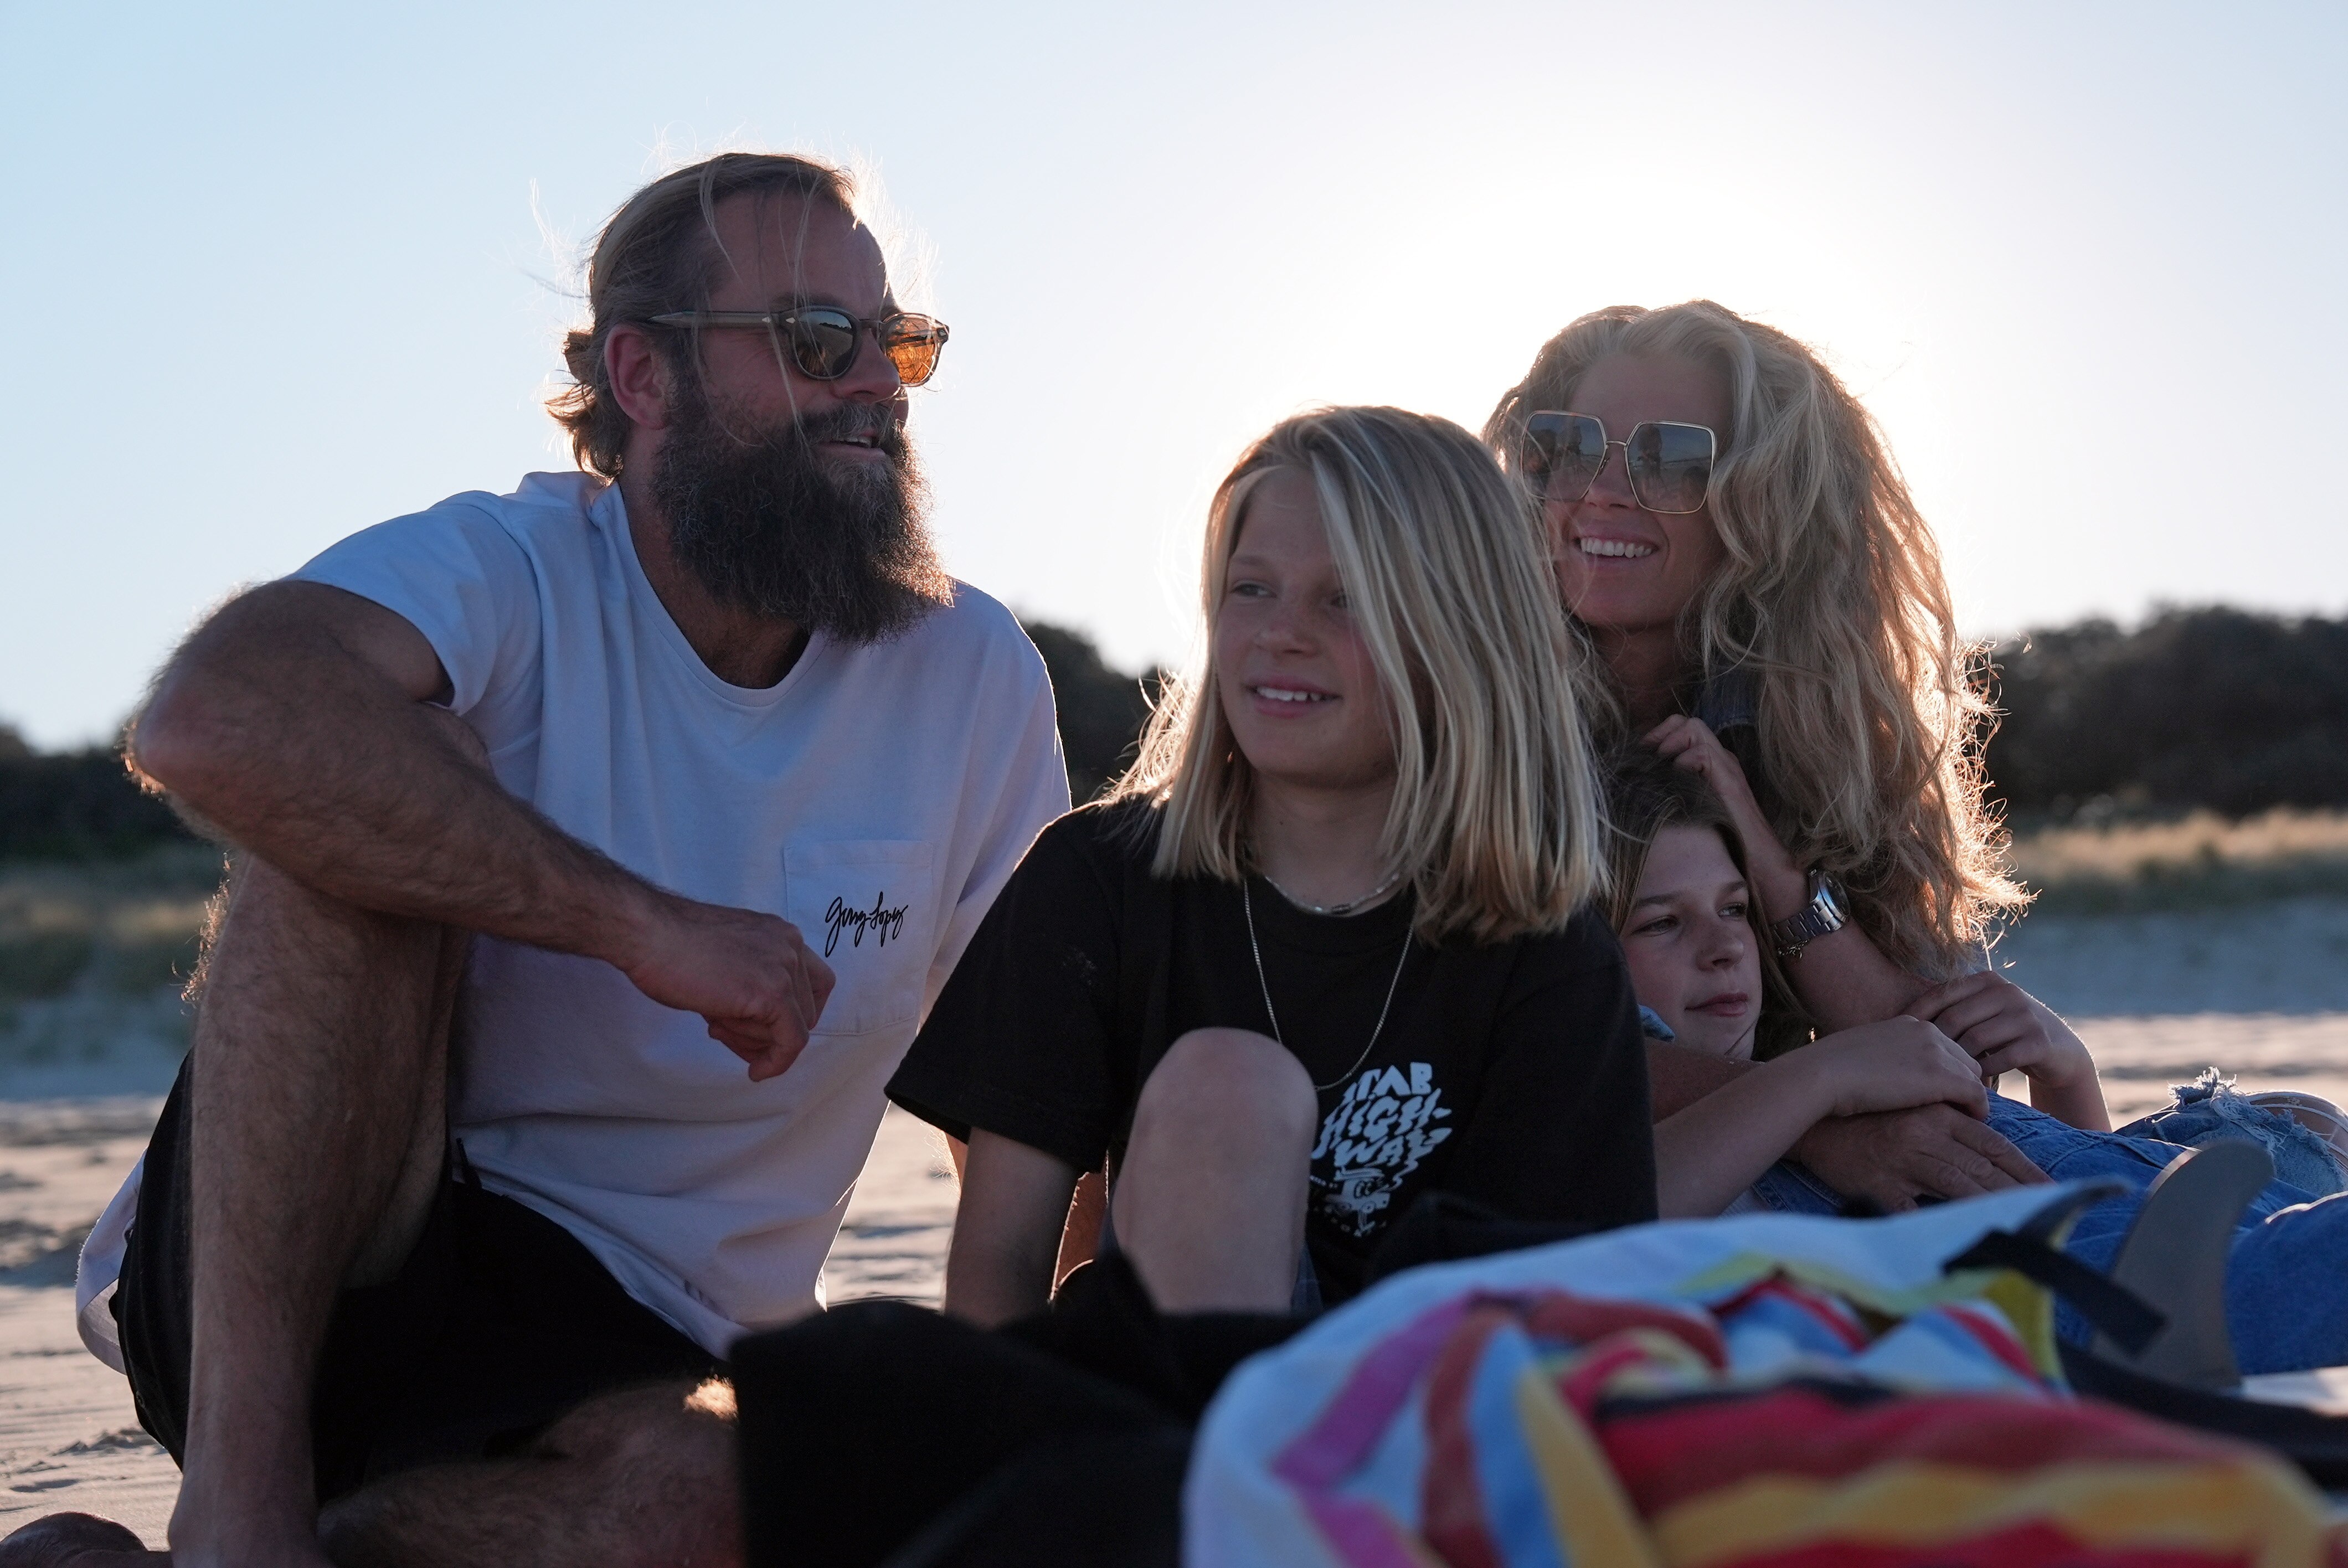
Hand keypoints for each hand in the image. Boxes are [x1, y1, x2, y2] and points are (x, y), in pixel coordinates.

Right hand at [618, 892, 836, 1080]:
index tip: (768, 1029)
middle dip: (770, 1030)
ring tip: (717, 1027)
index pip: (813, 982)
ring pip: (795, 1026)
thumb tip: (756, 1025)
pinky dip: (777, 1062)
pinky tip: (756, 1071)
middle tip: (728, 1032)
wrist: (650, 936)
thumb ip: (750, 984)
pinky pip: (791, 1041)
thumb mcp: (726, 962)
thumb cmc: (672, 947)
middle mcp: (791, 945)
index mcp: (780, 934)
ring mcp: (785, 968)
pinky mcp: (773, 993)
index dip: (795, 1012)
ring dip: (759, 1040)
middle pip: (806, 1007)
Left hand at [1645, 715, 1802, 909]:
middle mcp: (1720, 759)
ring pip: (1694, 728)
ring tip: (1660, 769)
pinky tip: (1678, 785)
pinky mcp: (1730, 780)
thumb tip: (1640, 786)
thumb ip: (1674, 792)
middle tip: (1647, 758)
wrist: (1760, 862)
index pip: (1681, 729)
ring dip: (1670, 745)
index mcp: (1711, 764)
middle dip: (1660, 733)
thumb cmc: (1723, 842)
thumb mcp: (1690, 810)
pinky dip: (1683, 764)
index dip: (1658, 737)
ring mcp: (1727, 767)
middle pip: (1686, 721)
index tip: (1641, 758)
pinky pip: (1701, 753)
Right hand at [1791, 1101, 2048, 1212]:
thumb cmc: (1863, 1113)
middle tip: (2052, 1211)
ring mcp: (1902, 1160)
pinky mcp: (1879, 1185)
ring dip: (1995, 1208)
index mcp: (1936, 1114)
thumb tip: (1983, 1148)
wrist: (1809, 1118)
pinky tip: (1962, 1241)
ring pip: (1961, 1187)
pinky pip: (1913, 1211)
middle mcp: (1925, 1134)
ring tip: (2023, 1226)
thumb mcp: (1910, 1107)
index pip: (1994, 1144)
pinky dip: (1937, 1225)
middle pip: (1985, 1168)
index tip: (2051, 1187)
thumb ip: (1946, 1121)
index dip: (2026, 1168)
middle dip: (2022, 1192)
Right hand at [1792, 1017, 1988, 1119]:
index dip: (1949, 1072)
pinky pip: (1976, 1094)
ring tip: (1967, 1117)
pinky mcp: (1941, 1076)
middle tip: (1960, 1107)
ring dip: (1972, 1097)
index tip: (1944, 1093)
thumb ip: (1884, 1058)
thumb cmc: (1830, 1071)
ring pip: (1974, 1076)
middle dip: (1964, 1083)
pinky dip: (1978, 1108)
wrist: (1823, 1074)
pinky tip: (1973, 1121)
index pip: (1946, 1048)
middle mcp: (1927, 1032)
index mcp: (1909, 1023)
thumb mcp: (1862, 1054)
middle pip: (1965, 1060)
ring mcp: (1936, 1052)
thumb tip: (1883, 1076)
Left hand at [1910, 970, 2093, 1087]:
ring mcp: (2025, 1015)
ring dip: (1957, 1062)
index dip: (1915, 1015)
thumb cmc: (2004, 1034)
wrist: (2058, 1051)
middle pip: (1955, 1018)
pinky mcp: (2039, 1041)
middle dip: (1934, 1044)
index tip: (1894, 1036)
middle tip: (1916, 1065)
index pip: (1941, 994)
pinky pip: (2000, 1059)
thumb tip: (1897, 1021)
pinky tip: (1970, 1086)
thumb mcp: (1981, 1014)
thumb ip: (1952, 1010)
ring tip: (1941, 1078)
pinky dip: (1982, 1074)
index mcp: (1986, 980)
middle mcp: (2006, 992)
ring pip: (1976, 1040)